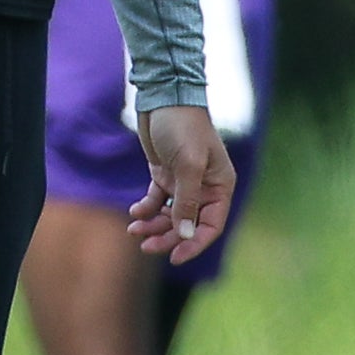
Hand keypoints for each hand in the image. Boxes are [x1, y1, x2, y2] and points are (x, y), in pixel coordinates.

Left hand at [131, 103, 235, 264]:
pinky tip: (134, 211)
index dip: (194, 244)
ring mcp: (183, 182)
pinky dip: (146, 209)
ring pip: (170, 216)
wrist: (163, 96)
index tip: (174, 257)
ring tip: (134, 229)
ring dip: (153, 225)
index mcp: (220, 186)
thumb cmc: (183, 127)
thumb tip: (186, 235)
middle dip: (167, 237)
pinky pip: (156, 201)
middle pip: (188, 225)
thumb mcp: (187, 165)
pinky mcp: (165, 174)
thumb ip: (187, 202)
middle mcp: (204, 187)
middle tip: (145, 245)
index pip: (210, 226)